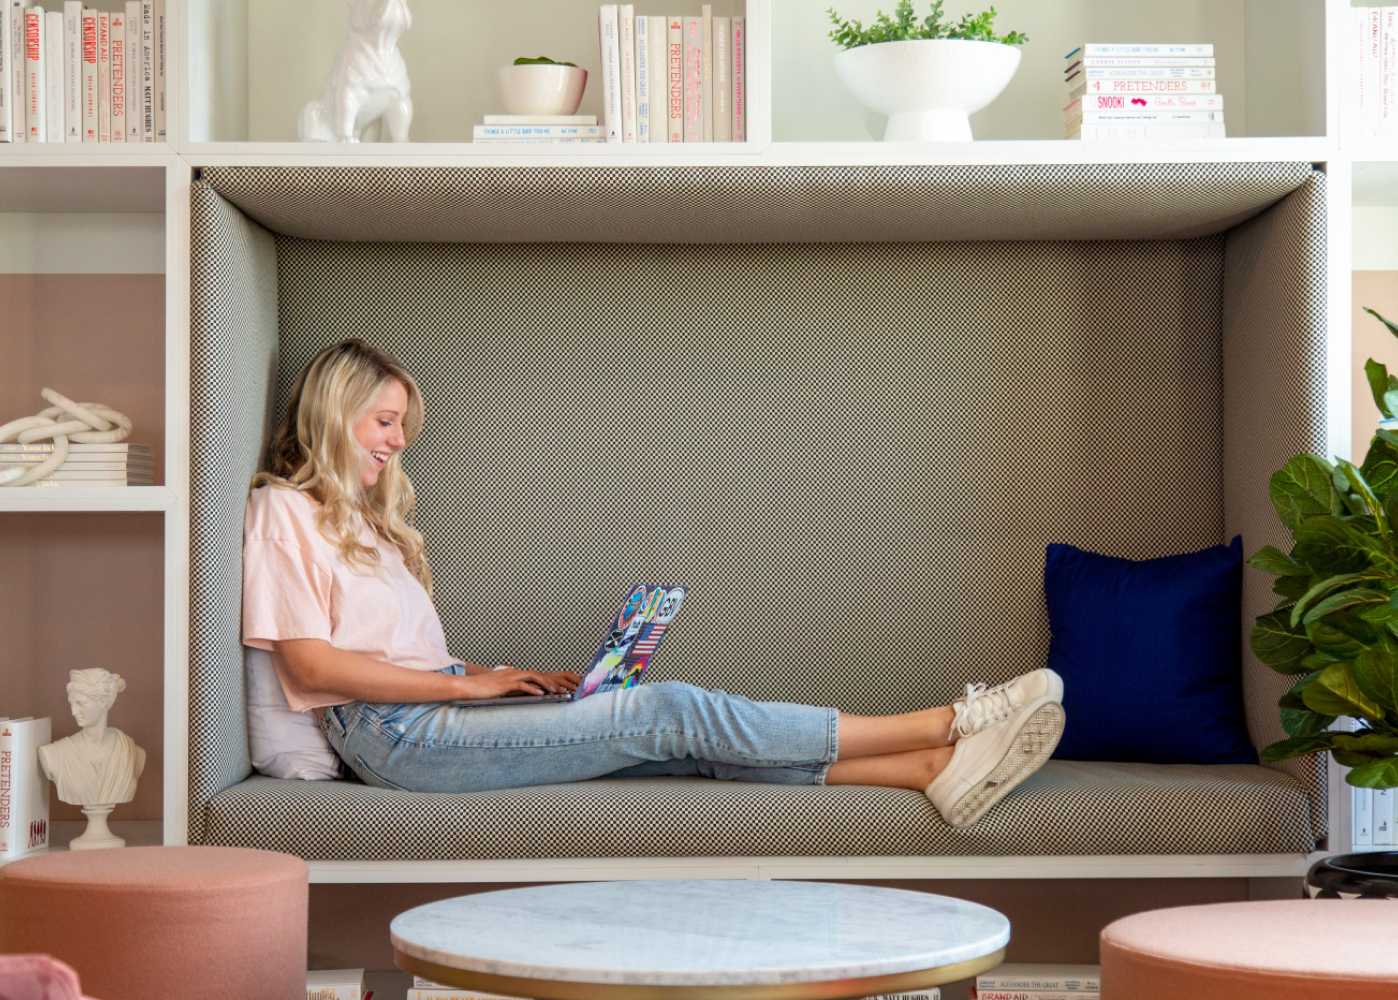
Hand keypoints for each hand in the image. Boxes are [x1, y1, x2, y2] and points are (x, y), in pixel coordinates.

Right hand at [458, 668, 580, 700]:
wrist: (466, 686)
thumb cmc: (481, 690)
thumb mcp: (500, 691)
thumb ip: (511, 692)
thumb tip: (521, 700)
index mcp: (514, 674)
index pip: (535, 675)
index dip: (549, 682)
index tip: (560, 689)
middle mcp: (514, 673)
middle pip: (538, 674)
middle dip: (552, 682)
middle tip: (564, 690)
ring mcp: (509, 677)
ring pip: (533, 677)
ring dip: (546, 684)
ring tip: (556, 692)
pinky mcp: (504, 684)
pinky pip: (522, 685)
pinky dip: (533, 689)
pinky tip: (541, 695)